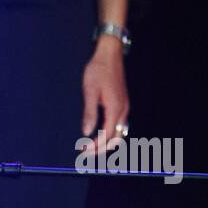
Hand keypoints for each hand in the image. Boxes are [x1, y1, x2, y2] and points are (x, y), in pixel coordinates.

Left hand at [80, 35, 129, 152]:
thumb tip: (86, 132)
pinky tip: (99, 133)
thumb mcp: (90, 91)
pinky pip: (119, 124)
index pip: (107, 136)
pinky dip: (110, 133)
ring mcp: (124, 106)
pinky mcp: (122, 102)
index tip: (82, 151)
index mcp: (115, 108)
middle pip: (116, 138)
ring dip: (106, 142)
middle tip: (85, 153)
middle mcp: (123, 109)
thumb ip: (89, 113)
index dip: (95, 147)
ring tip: (91, 146)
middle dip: (101, 149)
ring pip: (119, 132)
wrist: (109, 54)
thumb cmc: (98, 69)